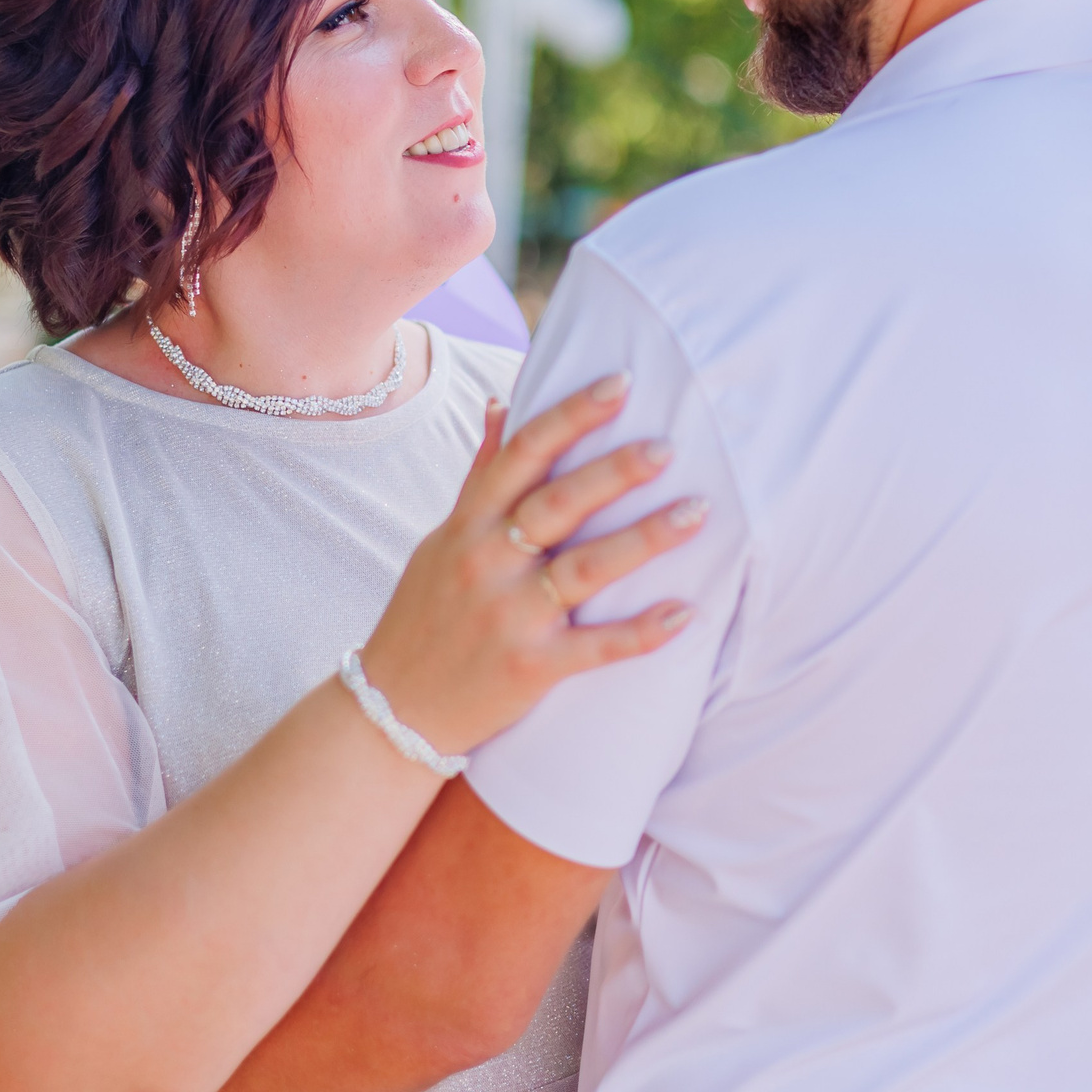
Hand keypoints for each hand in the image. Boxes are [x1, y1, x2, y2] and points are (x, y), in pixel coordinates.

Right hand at [358, 372, 705, 755]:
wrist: (394, 707)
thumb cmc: (427, 613)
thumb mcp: (443, 537)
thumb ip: (481, 475)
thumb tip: (504, 403)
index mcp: (468, 523)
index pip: (523, 453)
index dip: (571, 414)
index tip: (619, 383)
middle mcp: (486, 561)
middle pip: (556, 503)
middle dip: (613, 471)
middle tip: (668, 445)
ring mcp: (509, 616)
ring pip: (583, 569)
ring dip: (644, 539)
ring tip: (697, 512)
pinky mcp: (530, 669)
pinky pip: (594, 647)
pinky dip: (642, 632)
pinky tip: (687, 612)